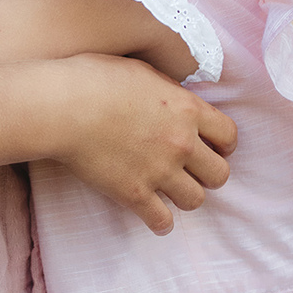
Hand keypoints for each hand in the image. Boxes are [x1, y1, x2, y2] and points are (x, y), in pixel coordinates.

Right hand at [53, 55, 236, 235]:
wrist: (63, 107)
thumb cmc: (95, 78)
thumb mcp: (142, 70)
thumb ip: (168, 90)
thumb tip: (175, 98)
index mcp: (187, 109)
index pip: (229, 135)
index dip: (223, 144)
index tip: (212, 146)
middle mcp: (181, 143)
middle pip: (220, 174)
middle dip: (209, 173)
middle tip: (192, 169)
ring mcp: (159, 171)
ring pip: (196, 200)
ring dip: (185, 195)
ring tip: (171, 189)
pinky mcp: (134, 194)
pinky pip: (162, 221)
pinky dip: (160, 222)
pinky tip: (154, 215)